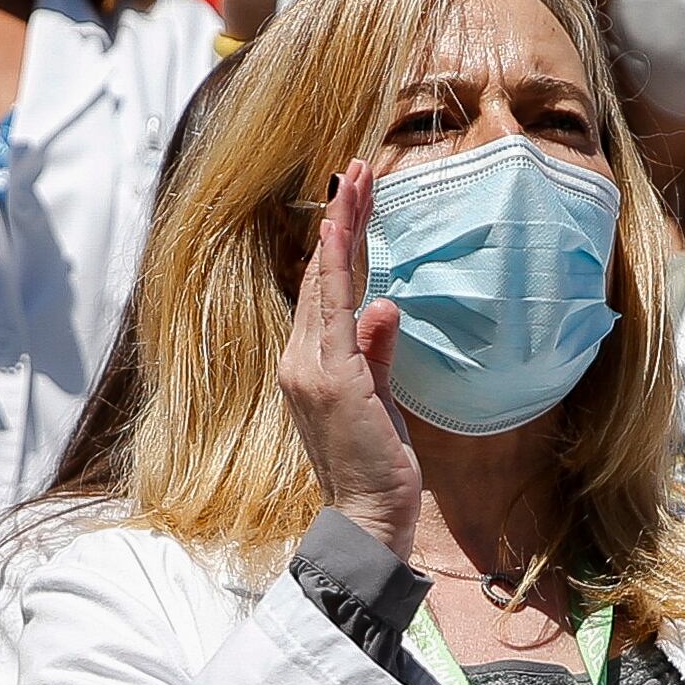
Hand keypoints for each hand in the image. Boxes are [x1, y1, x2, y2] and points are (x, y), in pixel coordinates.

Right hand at [279, 160, 418, 545]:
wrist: (365, 517)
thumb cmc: (374, 468)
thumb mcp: (380, 401)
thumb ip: (378, 354)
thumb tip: (384, 304)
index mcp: (310, 366)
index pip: (325, 293)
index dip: (339, 244)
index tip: (354, 198)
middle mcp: (300, 361)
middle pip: (322, 275)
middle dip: (342, 219)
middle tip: (358, 166)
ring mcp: (310, 367)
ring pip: (326, 281)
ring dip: (343, 226)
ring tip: (358, 179)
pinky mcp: (331, 377)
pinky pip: (333, 308)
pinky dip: (336, 265)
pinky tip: (343, 228)